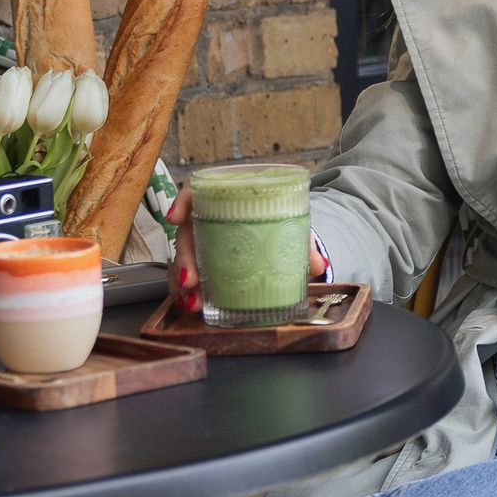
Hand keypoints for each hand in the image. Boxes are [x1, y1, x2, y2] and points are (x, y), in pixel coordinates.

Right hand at [164, 183, 329, 311]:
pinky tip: (191, 304)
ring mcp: (204, 244)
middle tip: (191, 277)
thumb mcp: (291, 230)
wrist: (281, 237)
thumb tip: (320, 264)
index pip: (198, 193)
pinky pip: (187, 277)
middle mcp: (210, 221)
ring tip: (192, 300)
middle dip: (185, 256)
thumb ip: (303, 244)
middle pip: (188, 232)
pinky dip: (186, 292)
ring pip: (183, 258)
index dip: (182, 202)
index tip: (176, 218)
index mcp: (228, 202)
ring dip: (181, 280)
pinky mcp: (204, 266)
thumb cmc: (278, 225)